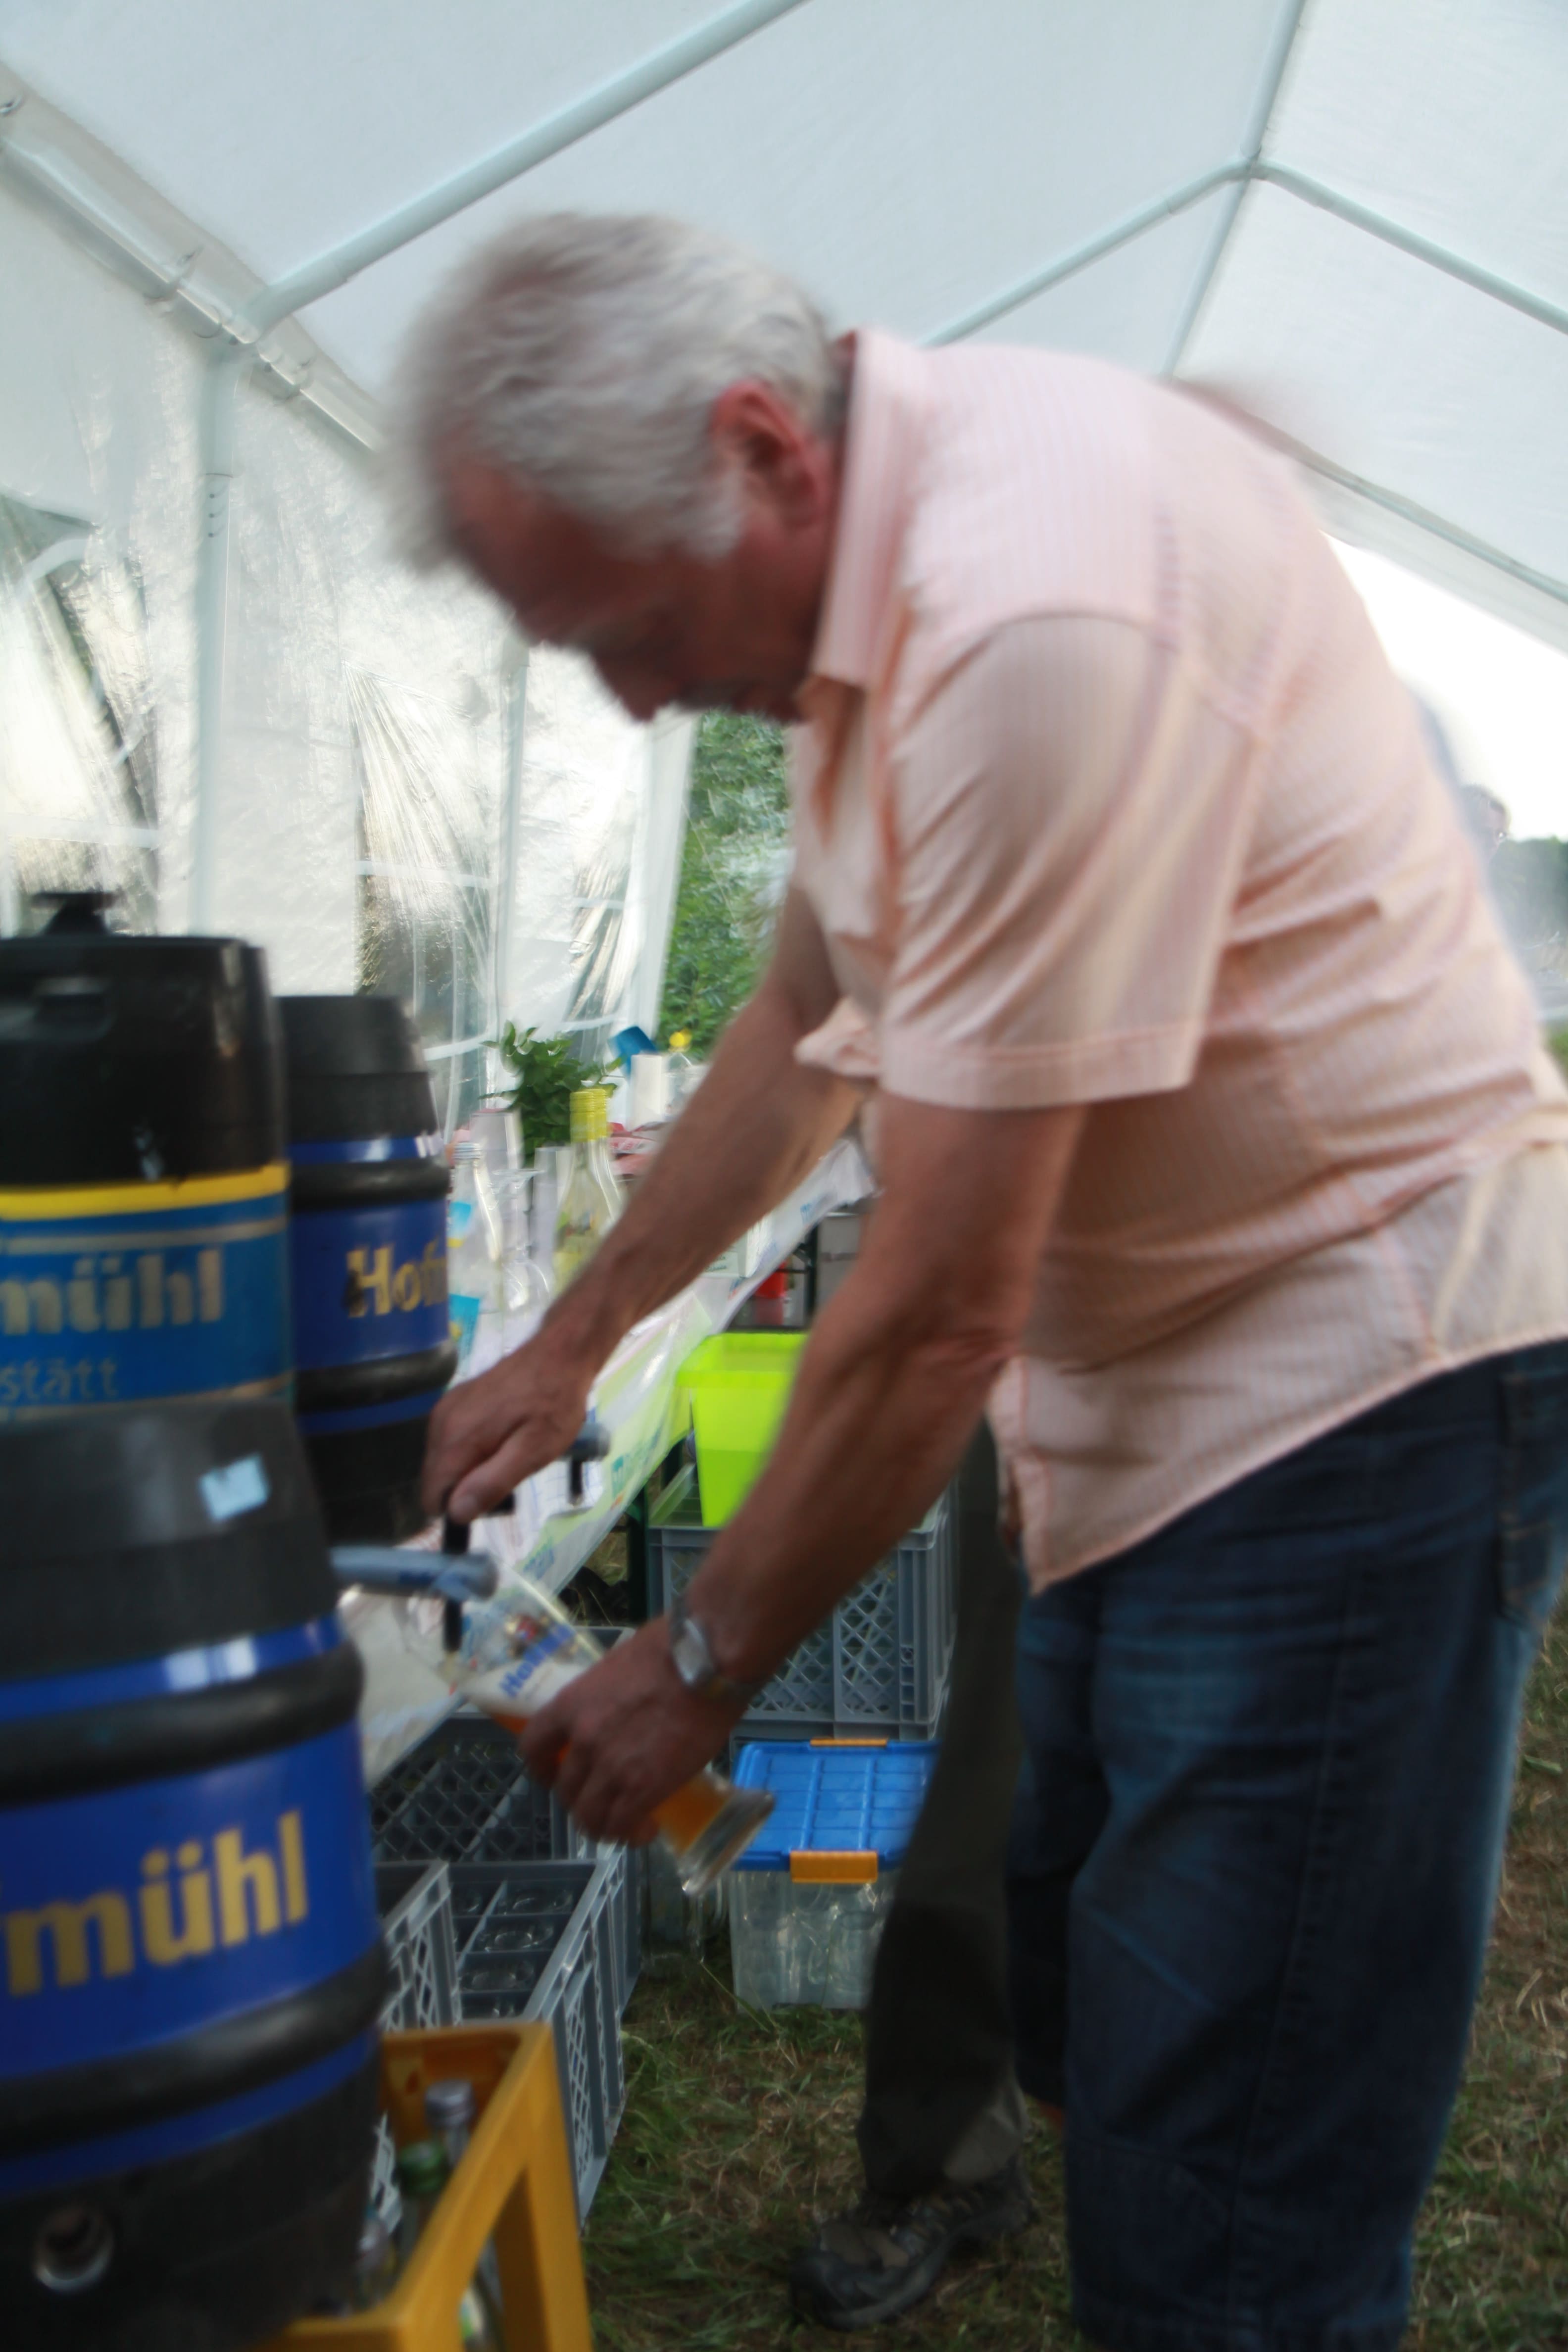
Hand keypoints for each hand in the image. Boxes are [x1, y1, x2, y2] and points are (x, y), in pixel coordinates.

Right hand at [421, 1327, 592, 1522]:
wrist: (559, 1353)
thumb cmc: (553, 1405)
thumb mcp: (533, 1451)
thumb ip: (492, 1482)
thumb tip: (456, 1513)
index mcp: (455, 1439)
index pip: (432, 1498)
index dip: (459, 1508)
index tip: (492, 1498)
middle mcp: (440, 1423)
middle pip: (436, 1481)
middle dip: (466, 1488)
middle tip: (508, 1471)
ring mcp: (445, 1409)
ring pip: (443, 1462)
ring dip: (470, 1468)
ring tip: (508, 1452)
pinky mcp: (454, 1400)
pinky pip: (450, 1441)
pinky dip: (470, 1448)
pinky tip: (501, 1435)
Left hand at [518, 1619, 743, 1844]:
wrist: (706, 1663)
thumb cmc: (670, 1649)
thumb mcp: (618, 1665)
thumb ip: (605, 1694)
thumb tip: (615, 1705)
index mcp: (572, 1705)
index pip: (533, 1748)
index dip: (542, 1768)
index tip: (554, 1773)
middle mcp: (583, 1741)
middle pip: (565, 1790)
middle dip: (581, 1800)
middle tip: (603, 1799)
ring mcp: (611, 1768)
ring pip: (590, 1817)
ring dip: (604, 1826)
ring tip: (625, 1825)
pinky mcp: (644, 1788)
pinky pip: (624, 1826)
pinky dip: (632, 1835)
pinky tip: (648, 1830)